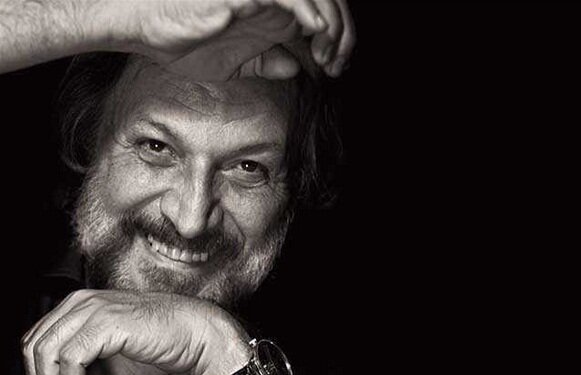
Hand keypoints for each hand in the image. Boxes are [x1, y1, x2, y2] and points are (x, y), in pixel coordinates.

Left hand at [21, 289, 252, 374]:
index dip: (40, 374)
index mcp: (81, 305)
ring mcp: (94, 309)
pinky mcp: (106, 322)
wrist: (195, 335)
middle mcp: (83, 302)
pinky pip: (69, 359)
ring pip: (44, 351)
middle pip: (33, 345)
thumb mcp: (109, 362)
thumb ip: (81, 371)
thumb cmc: (160, 343)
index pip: (36, 338)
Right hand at [88, 0, 354, 79]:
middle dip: (343, 33)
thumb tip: (295, 68)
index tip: (335, 68)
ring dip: (332, 24)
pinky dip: (307, 11)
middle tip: (337, 64)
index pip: (320, 15)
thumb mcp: (233, 63)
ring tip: (328, 54)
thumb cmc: (182, 40)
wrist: (144, 28)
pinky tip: (313, 33)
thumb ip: (265, 61)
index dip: (338, 38)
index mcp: (271, 11)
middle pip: (327, 1)